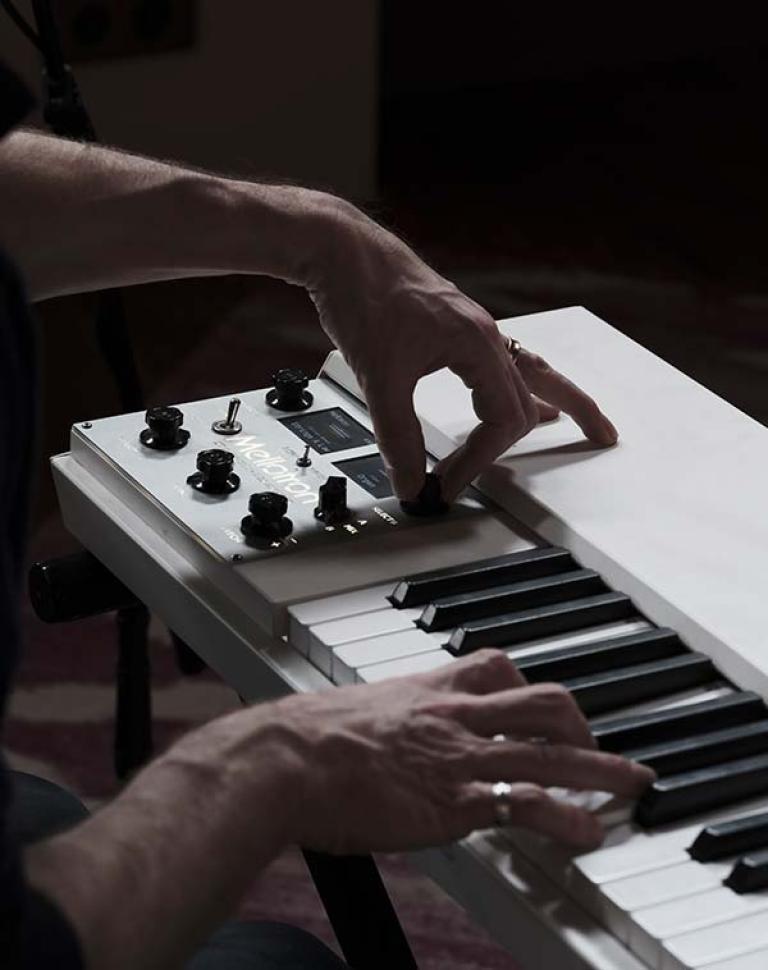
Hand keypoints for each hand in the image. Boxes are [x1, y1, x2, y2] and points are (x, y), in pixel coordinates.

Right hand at [269, 650, 652, 854]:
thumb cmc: (305, 741)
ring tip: (630, 784)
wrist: (283, 760)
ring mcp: (457, 755)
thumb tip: (379, 740)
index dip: (527, 686)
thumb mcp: (353, 713)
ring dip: (599, 768)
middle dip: (578, 724)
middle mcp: (451, 715)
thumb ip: (383, 721)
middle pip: (539, 701)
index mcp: (426, 690)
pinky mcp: (452, 799)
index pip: (494, 666)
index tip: (541, 707)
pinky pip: (525, 803)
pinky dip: (564, 818)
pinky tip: (587, 834)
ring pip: (549, 749)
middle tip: (595, 747)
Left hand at [308, 202, 616, 500]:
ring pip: (529, 370)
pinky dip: (517, 383)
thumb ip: (398, 437)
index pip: (503, 420)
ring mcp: (470, 327)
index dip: (477, 461)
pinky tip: (511, 392)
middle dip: (529, 439)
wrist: (340, 249)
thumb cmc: (363, 295)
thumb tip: (411, 483)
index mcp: (478, 343)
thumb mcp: (379, 378)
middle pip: (532, 396)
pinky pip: (501, 360)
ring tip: (580, 421)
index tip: (446, 485)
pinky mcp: (451, 324)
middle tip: (544, 466)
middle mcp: (483, 333)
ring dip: (556, 398)